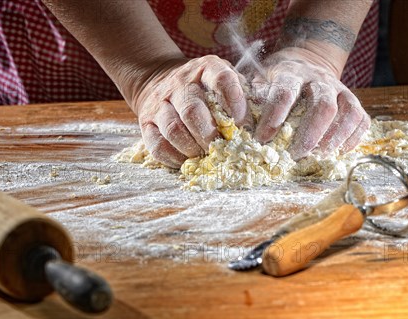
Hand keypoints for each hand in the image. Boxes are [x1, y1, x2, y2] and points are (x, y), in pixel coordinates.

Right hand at [134, 55, 249, 167]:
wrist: (159, 80)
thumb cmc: (205, 87)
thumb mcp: (226, 81)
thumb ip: (244, 97)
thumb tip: (261, 128)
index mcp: (206, 69)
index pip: (222, 80)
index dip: (234, 104)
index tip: (243, 125)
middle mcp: (180, 83)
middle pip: (193, 110)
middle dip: (211, 135)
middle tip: (223, 149)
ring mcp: (160, 102)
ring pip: (173, 129)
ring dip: (192, 148)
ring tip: (205, 156)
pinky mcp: (146, 122)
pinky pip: (157, 145)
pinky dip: (174, 158)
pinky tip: (188, 161)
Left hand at [252, 48, 369, 158]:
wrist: (308, 60)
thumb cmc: (279, 77)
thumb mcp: (261, 78)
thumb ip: (253, 97)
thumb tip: (243, 120)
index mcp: (292, 73)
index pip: (285, 93)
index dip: (274, 117)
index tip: (262, 139)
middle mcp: (320, 80)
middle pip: (323, 105)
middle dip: (310, 133)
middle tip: (296, 155)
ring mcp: (340, 90)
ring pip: (348, 112)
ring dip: (335, 137)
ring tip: (320, 155)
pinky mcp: (353, 101)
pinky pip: (361, 119)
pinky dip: (353, 138)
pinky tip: (338, 152)